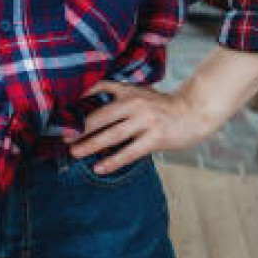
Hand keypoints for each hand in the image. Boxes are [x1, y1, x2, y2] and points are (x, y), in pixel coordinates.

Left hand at [65, 80, 215, 173]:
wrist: (194, 112)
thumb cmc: (163, 106)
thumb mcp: (140, 93)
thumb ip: (119, 97)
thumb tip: (90, 107)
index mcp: (128, 91)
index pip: (99, 89)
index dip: (79, 100)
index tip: (62, 112)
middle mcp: (135, 104)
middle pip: (100, 117)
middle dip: (79, 128)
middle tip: (62, 138)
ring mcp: (146, 121)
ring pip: (112, 135)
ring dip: (91, 145)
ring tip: (75, 153)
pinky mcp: (156, 138)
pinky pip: (129, 152)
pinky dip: (113, 161)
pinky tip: (99, 168)